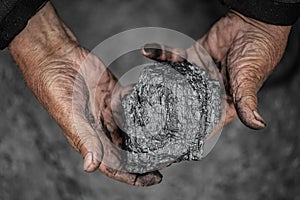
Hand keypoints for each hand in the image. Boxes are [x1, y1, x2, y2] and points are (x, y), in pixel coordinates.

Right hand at [8, 2, 160, 185]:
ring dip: (150, 135)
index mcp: (90, 138)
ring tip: (172, 138)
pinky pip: (134, 104)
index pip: (114, 164)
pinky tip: (162, 109)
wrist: (57, 57)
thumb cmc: (55, 88)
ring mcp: (110, 111)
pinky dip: (146, 108)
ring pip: (133, 128)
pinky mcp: (115, 94)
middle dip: (147, 157)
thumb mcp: (70, 115)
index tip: (155, 179)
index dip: (133, 175)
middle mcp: (102, 128)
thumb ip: (84, 139)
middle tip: (170, 158)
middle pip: (128, 149)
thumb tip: (91, 167)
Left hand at [142, 11, 290, 128]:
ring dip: (159, 85)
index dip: (193, 134)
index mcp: (225, 100)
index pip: (207, 123)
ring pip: (176, 83)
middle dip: (169, 114)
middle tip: (149, 123)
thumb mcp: (249, 80)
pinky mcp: (193, 56)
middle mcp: (210, 90)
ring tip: (139, 92)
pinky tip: (147, 52)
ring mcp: (199, 74)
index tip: (177, 146)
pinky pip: (174, 57)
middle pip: (186, 106)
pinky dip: (161, 54)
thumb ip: (247, 102)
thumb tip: (257, 124)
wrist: (253, 23)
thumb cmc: (257, 53)